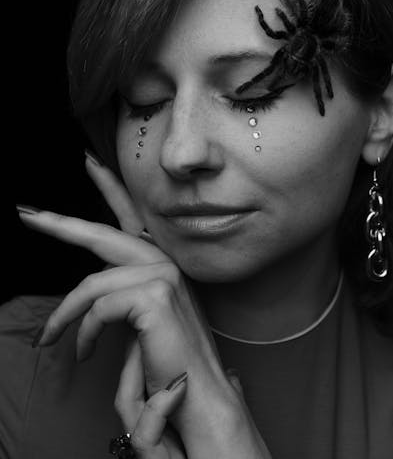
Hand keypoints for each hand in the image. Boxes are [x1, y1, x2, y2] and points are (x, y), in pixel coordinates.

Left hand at [17, 153, 271, 457]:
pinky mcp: (154, 296)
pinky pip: (97, 308)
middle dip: (60, 224)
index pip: (131, 216)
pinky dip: (82, 333)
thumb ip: (122, 294)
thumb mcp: (141, 320)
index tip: (89, 162)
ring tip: (48, 340)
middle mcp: (165, 261)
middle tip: (27, 214)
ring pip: (92, 284)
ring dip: (63, 317)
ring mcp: (162, 275)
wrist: (199, 396)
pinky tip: (84, 353)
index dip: (109, 187)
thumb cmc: (169, 363)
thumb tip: (91, 290)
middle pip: (102, 234)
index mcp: (162, 262)